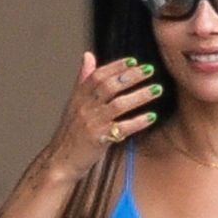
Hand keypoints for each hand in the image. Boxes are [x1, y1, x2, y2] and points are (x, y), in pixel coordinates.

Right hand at [43, 51, 163, 180]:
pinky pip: (122, 128)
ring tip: (157, 90)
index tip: (134, 61)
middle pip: (110, 86)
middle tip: (150, 70)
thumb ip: (83, 80)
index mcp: (79, 97)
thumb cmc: (70, 134)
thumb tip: (88, 55)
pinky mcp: (98, 140)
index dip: (116, 66)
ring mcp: (91, 124)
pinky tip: (151, 117)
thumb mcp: (74, 104)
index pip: (98, 75)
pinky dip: (138, 122)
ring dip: (140, 96)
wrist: (59, 161)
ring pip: (119, 105)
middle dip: (132, 76)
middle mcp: (84, 108)